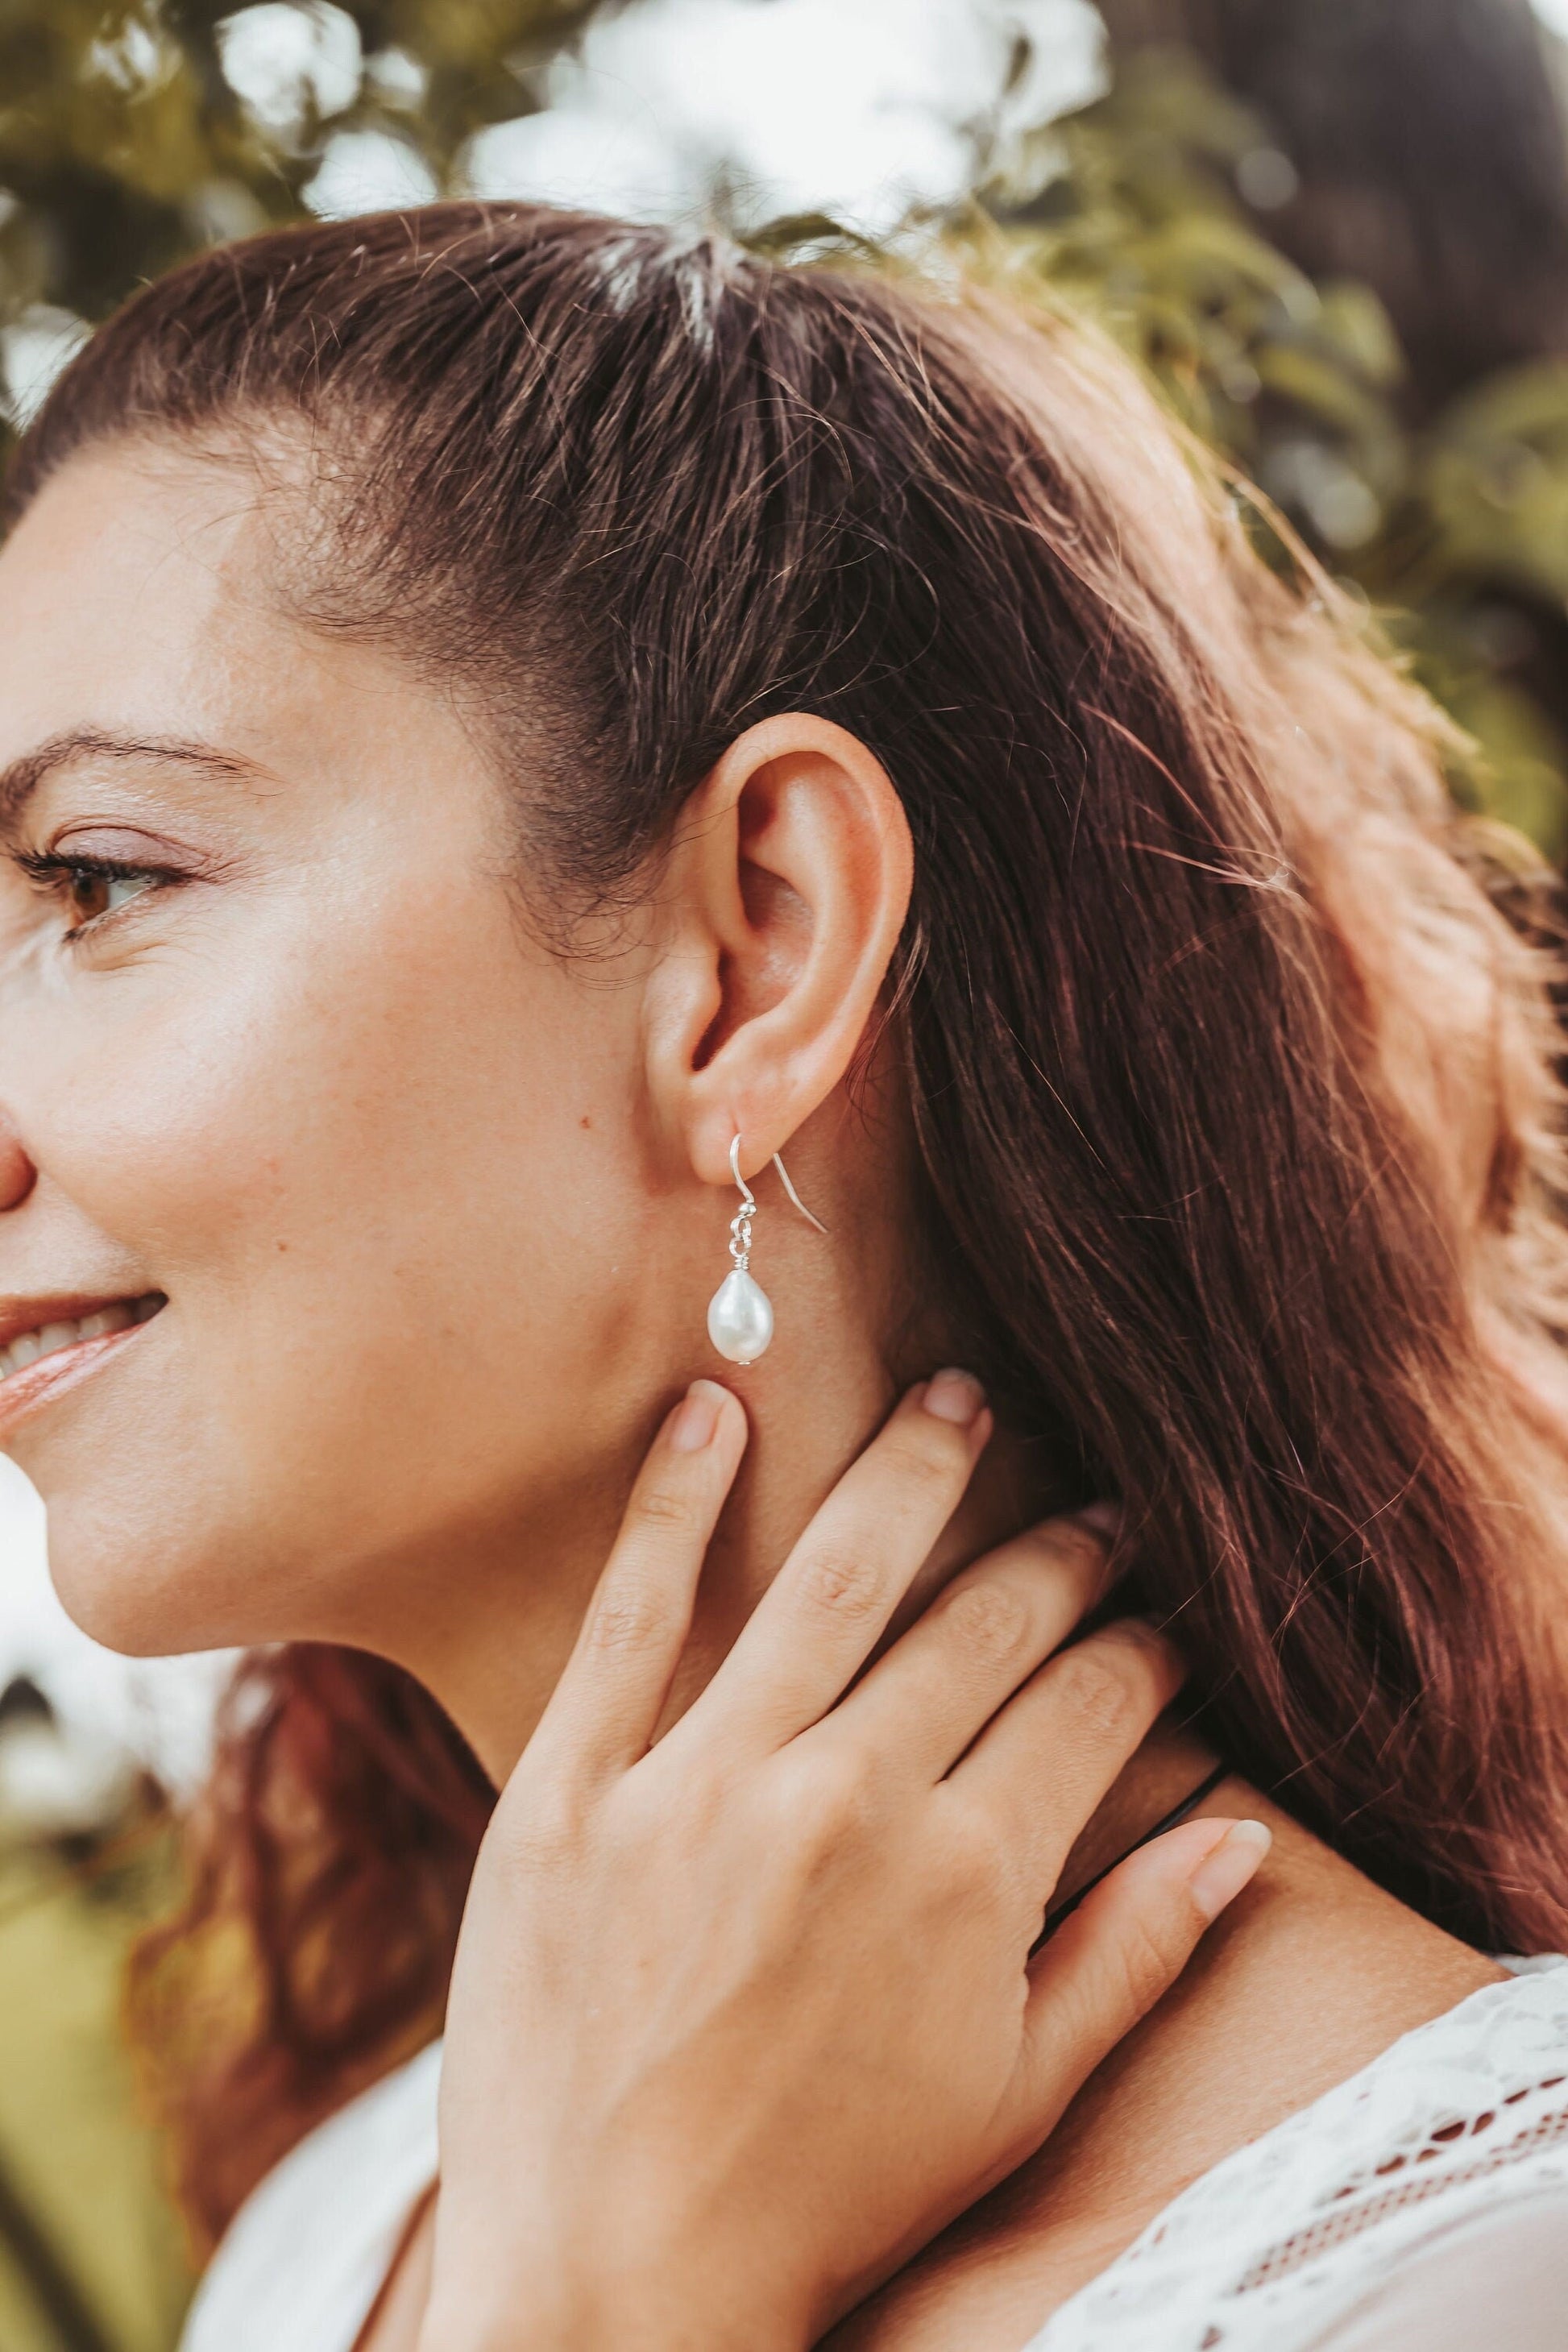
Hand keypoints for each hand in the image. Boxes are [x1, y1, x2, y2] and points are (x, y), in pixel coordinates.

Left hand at [419, 1372, 1267, 2351]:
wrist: (610, 2285)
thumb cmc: (830, 2199)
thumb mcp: (1013, 2102)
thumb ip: (1134, 1958)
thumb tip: (1241, 1842)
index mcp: (964, 1875)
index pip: (1089, 1702)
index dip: (1141, 1645)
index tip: (1160, 1615)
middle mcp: (843, 1799)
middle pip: (982, 1619)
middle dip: (1058, 1550)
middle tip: (1090, 1503)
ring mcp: (696, 1781)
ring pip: (829, 1577)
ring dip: (906, 1472)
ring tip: (953, 1397)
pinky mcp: (567, 1786)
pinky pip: (627, 1611)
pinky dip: (672, 1500)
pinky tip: (713, 1412)